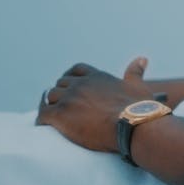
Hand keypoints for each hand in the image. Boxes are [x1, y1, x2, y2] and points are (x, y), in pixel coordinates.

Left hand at [36, 58, 155, 152]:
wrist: (133, 126)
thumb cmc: (140, 109)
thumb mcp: (138, 86)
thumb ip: (135, 72)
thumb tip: (141, 58)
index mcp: (98, 77)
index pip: (77, 70)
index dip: (70, 77)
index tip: (68, 86)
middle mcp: (81, 84)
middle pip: (61, 84)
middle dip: (60, 94)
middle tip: (61, 106)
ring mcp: (69, 98)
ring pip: (50, 97)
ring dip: (50, 105)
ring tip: (51, 116)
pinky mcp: (60, 115)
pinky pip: (42, 114)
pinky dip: (41, 120)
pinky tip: (44, 126)